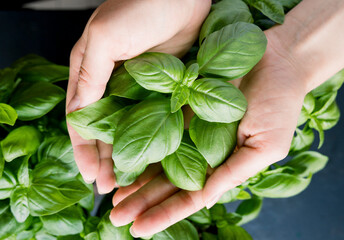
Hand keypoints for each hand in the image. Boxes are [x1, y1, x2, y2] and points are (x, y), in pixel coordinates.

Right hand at [65, 0, 210, 191]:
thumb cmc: (140, 7)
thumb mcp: (104, 38)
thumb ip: (89, 76)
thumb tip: (77, 115)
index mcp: (90, 71)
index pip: (81, 118)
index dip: (83, 149)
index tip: (89, 175)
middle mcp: (112, 82)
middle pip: (104, 129)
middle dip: (105, 158)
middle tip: (109, 186)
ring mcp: (139, 87)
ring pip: (129, 129)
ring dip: (127, 154)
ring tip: (128, 180)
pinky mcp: (163, 87)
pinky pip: (155, 119)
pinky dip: (153, 139)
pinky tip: (154, 159)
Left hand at [108, 30, 307, 236]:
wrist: (278, 60)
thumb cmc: (280, 105)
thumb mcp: (265, 147)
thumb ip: (234, 173)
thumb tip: (204, 200)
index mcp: (221, 166)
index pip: (189, 197)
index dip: (164, 213)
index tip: (139, 229)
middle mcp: (200, 151)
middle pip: (166, 182)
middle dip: (141, 201)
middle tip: (115, 217)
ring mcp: (187, 129)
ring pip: (156, 158)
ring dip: (134, 178)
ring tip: (111, 196)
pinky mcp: (180, 104)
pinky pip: (155, 124)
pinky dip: (138, 141)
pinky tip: (119, 155)